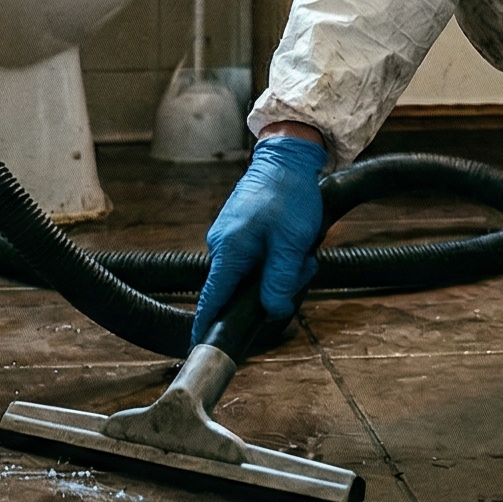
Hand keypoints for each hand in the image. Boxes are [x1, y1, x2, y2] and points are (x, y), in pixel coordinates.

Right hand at [193, 134, 331, 335]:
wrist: (287, 157)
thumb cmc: (289, 194)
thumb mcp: (292, 243)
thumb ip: (280, 280)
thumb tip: (273, 310)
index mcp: (229, 250)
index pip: (211, 299)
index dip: (206, 324)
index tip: (200, 344)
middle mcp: (221, 245)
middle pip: (239, 289)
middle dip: (272, 289)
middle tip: (302, 270)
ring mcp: (228, 237)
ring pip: (251, 273)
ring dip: (279, 271)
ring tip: (303, 252)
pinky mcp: (238, 231)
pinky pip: (254, 258)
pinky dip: (276, 257)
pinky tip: (294, 244)